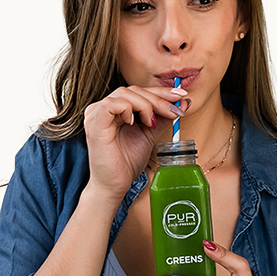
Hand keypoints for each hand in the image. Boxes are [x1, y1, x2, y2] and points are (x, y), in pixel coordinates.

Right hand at [82, 85, 189, 199]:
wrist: (114, 185)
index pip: (137, 92)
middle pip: (132, 90)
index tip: (181, 96)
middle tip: (174, 111)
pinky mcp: (94, 123)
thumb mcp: (149, 135)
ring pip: (124, 93)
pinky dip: (127, 109)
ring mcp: (95, 114)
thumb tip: (182, 104)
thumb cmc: (126, 162)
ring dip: (145, 105)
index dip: (160, 92)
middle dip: (158, 98)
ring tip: (151, 123)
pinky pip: (111, 105)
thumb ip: (162, 118)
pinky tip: (134, 123)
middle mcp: (102, 108)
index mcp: (113, 110)